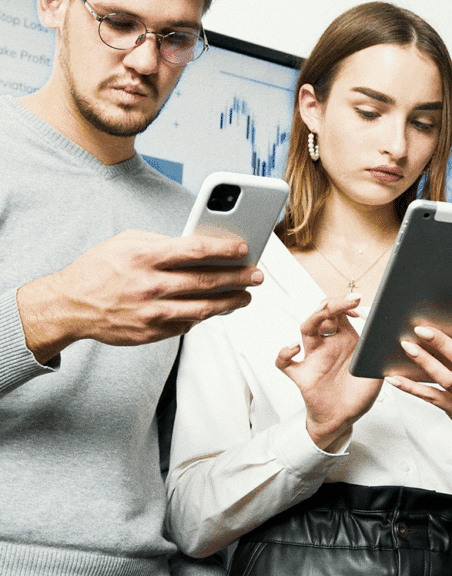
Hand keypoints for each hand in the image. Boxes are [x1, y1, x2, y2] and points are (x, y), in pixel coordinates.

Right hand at [16, 230, 263, 362]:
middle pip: (206, 281)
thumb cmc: (100, 268)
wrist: (71, 305)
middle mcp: (150, 285)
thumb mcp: (127, 242)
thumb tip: (199, 247)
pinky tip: (216, 309)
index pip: (195, 251)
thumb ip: (162, 243)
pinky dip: (204, 317)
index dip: (225, 249)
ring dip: (230, 302)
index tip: (244, 248)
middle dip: (238, 278)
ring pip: (203, 309)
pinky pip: (186, 325)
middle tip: (257, 276)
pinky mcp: (151, 333)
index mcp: (145, 257)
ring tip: (245, 297)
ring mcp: (152, 313)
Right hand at [276, 295, 382, 448]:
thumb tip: (389, 338)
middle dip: (334, 304)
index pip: (340, 312)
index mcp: (345, 340)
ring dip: (314, 318)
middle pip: (323, 314)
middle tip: (350, 302)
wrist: (343, 419)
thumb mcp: (376, 371)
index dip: (347, 305)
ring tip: (324, 313)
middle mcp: (328, 344)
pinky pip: (285, 362)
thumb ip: (380, 355)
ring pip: (306, 329)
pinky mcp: (302, 375)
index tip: (358, 305)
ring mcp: (313, 358)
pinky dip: (285, 353)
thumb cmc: (358, 394)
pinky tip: (294, 349)